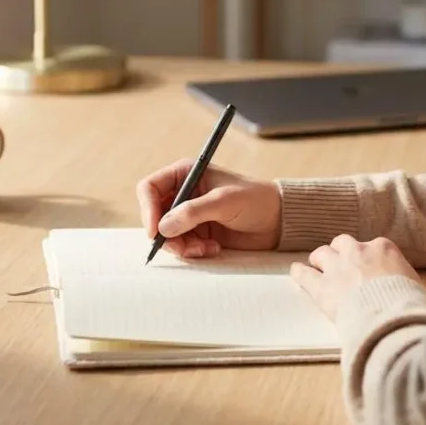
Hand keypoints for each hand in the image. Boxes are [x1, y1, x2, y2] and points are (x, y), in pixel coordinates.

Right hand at [136, 159, 281, 257]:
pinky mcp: (196, 233)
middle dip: (166, 234)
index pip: (150, 188)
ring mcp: (188, 215)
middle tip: (183, 246)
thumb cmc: (255, 200)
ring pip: (166, 235)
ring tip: (204, 248)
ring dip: (181, 246)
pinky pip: (181, 245)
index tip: (156, 231)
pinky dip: (192, 251)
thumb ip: (193, 213)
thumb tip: (163, 228)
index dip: (148, 209)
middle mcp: (183, 193)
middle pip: (154, 215)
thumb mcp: (224, 202)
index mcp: (185, 174)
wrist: (277, 221)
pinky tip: (212, 248)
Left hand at [290, 234, 421, 319]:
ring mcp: (338, 266)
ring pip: (322, 253)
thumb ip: (415, 287)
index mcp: (385, 249)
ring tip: (318, 268)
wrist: (391, 320)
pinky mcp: (321, 286)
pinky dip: (299, 273)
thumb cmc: (412, 308)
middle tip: (342, 266)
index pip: (373, 246)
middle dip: (342, 253)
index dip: (368, 257)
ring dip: (320, 260)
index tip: (368, 267)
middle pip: (344, 243)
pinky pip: (303, 273)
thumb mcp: (421, 290)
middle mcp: (359, 251)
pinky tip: (297, 273)